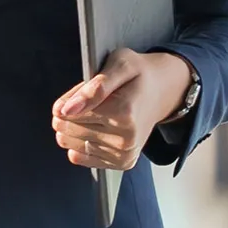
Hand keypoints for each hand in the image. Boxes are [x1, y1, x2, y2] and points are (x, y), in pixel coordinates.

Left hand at [51, 49, 191, 171]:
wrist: (161, 91)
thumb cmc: (138, 75)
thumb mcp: (119, 64)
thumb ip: (92, 87)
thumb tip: (66, 109)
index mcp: (124, 113)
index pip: (71, 114)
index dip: (68, 100)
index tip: (80, 92)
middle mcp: (126, 139)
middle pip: (68, 129)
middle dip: (69, 112)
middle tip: (90, 101)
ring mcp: (124, 154)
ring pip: (69, 143)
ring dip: (72, 127)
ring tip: (93, 114)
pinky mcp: (122, 163)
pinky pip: (78, 157)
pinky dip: (77, 143)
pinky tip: (92, 130)